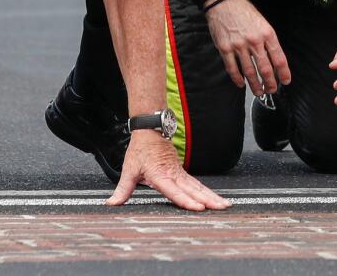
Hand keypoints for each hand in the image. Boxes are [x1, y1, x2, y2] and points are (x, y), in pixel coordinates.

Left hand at [107, 131, 229, 210]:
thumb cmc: (140, 149)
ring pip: (198, 186)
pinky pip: (196, 183)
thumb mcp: (129, 169)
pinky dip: (206, 191)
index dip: (186, 200)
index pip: (174, 191)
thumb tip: (111, 203)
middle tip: (221, 207)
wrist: (151, 129)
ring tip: (224, 204)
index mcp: (160, 175)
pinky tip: (215, 198)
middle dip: (208, 199)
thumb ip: (123, 189)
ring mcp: (180, 172)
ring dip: (212, 195)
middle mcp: (173, 174)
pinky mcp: (182, 171)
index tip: (198, 207)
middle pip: (193, 189)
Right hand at [204, 0, 290, 95]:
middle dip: (270, 83)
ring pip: (249, 72)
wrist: (224, 3)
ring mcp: (239, 46)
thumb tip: (274, 59)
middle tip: (272, 90)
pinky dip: (237, 79)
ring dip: (255, 85)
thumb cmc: (244, 12)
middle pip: (265, 68)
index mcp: (267, 34)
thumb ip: (268, 41)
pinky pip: (232, 68)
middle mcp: (255, 41)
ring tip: (259, 92)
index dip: (284, 72)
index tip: (286, 81)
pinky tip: (241, 84)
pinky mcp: (225, 49)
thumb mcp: (263, 23)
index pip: (279, 58)